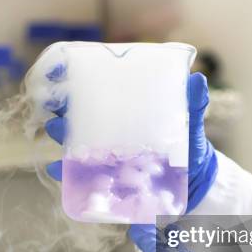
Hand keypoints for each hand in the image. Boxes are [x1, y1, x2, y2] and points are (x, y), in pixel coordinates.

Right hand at [44, 70, 217, 212]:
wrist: (194, 181)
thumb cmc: (189, 146)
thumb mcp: (190, 124)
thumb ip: (193, 105)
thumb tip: (196, 79)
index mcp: (127, 112)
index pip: (98, 91)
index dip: (76, 80)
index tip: (61, 70)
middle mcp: (111, 131)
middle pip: (79, 115)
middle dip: (63, 108)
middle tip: (55, 104)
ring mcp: (106, 155)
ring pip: (75, 142)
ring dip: (61, 135)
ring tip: (54, 129)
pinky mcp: (105, 178)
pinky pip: (81, 175)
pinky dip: (67, 173)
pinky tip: (58, 169)